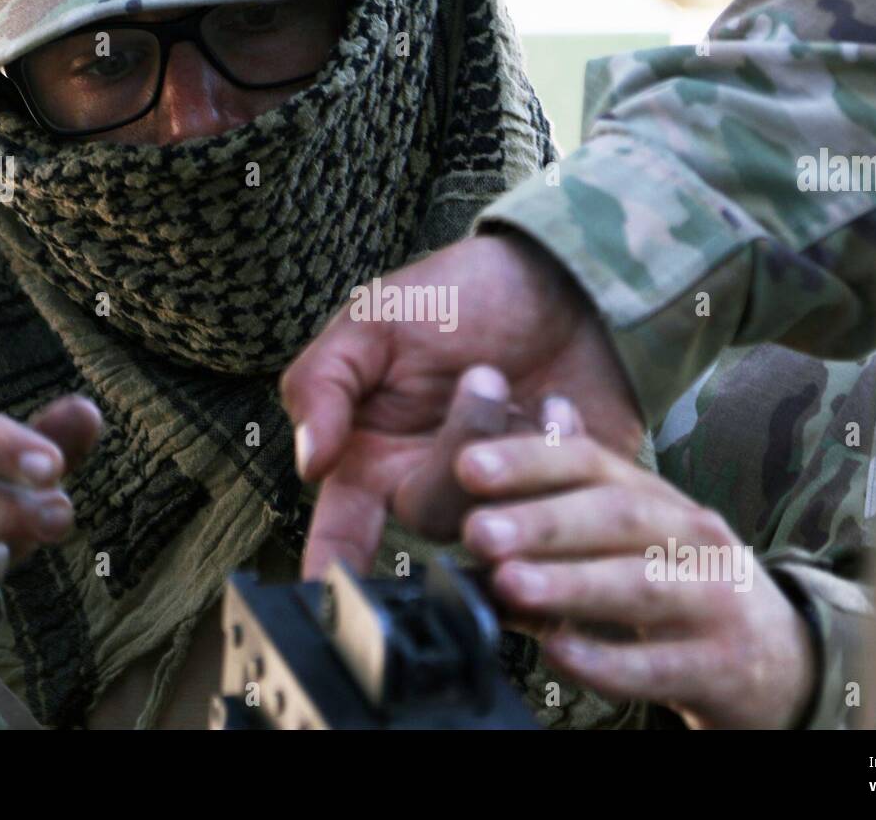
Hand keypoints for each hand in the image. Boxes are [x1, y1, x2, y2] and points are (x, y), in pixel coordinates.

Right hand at [281, 233, 644, 577]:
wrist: (560, 278)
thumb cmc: (457, 296)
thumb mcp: (374, 322)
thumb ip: (323, 385)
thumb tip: (309, 464)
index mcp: (376, 458)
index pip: (343, 532)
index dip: (333, 571)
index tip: (329, 598)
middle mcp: (434, 488)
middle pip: (432, 516)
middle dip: (459, 445)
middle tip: (484, 376)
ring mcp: (501, 499)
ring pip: (499, 515)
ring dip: (517, 445)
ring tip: (525, 385)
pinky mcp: (565, 498)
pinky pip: (565, 506)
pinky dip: (566, 446)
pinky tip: (563, 404)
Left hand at [458, 395, 816, 729]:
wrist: (780, 661)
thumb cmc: (686, 583)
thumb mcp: (640, 527)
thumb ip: (583, 481)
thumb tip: (541, 411)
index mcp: (657, 498)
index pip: (593, 463)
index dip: (530, 460)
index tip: (467, 465)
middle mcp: (690, 536)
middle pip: (617, 516)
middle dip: (543, 520)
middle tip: (475, 530)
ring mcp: (712, 599)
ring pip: (641, 586)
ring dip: (571, 583)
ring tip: (509, 584)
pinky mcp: (720, 665)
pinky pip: (659, 666)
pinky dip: (607, 661)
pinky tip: (560, 654)